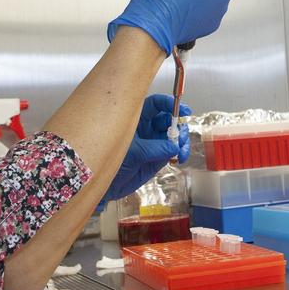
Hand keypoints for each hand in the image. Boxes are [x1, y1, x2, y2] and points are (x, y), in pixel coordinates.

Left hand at [96, 94, 191, 212]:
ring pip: (174, 134)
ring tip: (181, 150)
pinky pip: (174, 150)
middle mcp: (147, 128)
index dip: (170, 104)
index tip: (182, 111)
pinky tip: (179, 157)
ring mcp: (154, 142)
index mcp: (136, 119)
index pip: (156, 104)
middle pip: (170, 118)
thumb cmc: (108, 161)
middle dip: (179, 125)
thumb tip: (173, 147)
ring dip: (182, 140)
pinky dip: (180, 153)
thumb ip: (154, 149)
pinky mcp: (159, 156)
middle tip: (180, 135)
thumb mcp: (132, 153)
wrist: (106, 185)